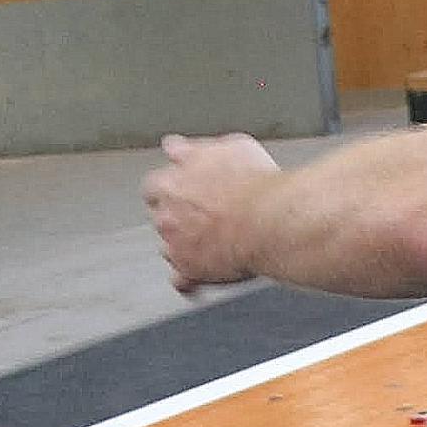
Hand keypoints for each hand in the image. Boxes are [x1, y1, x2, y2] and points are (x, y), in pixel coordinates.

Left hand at [146, 133, 280, 292]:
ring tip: (209, 242)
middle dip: (177, 215)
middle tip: (203, 213)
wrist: (271, 220)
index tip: (184, 186)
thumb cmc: (255, 183)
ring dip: (184, 244)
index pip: (155, 184)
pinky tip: (199, 278)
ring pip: (169, 247)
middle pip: (161, 216)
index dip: (172, 185)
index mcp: (170, 182)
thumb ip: (198, 148)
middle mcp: (166, 214)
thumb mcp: (231, 146)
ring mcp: (176, 245)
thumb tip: (178, 146)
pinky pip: (182, 280)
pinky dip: (190, 280)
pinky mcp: (191, 270)